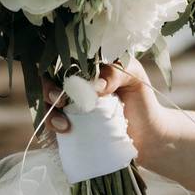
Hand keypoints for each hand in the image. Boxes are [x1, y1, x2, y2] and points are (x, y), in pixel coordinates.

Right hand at [41, 61, 168, 166]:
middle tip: (60, 100)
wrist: (149, 136)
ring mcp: (69, 107)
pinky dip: (52, 126)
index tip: (68, 79)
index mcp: (86, 67)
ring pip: (45, 103)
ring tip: (64, 125)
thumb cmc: (141, 100)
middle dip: (48, 89)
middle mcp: (73, 85)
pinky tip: (65, 131)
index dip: (57, 65)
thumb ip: (116, 71)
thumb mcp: (133, 76)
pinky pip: (50, 125)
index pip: (62, 58)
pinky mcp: (69, 128)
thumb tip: (96, 85)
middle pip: (46, 80)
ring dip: (49, 112)